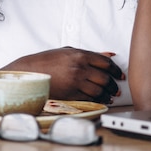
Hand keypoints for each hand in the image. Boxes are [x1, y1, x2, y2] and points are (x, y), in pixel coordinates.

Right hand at [2, 47, 123, 103]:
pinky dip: (97, 99)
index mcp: (80, 54)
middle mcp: (80, 67)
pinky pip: (89, 98)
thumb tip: (109, 55)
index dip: (116, 70)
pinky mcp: (71, 93)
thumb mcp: (68, 51)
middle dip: (114, 84)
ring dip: (107, 94)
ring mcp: (75, 81)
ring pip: (99, 90)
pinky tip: (100, 99)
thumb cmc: (48, 60)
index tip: (119, 75)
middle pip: (105, 78)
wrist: (31, 71)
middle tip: (117, 88)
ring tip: (110, 95)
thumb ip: (89, 53)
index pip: (106, 62)